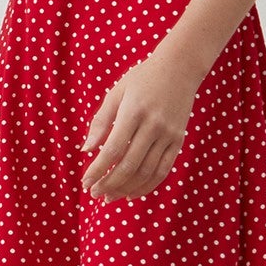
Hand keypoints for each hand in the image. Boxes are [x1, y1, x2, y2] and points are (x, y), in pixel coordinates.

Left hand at [80, 51, 199, 198]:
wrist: (180, 68)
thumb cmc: (142, 79)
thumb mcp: (116, 93)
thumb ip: (100, 122)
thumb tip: (86, 151)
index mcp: (133, 111)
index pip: (113, 149)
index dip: (98, 169)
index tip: (85, 182)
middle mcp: (153, 125)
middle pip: (129, 165)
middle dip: (109, 183)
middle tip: (94, 193)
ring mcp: (169, 134)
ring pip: (146, 172)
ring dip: (126, 189)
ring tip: (109, 197)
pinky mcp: (179, 140)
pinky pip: (163, 170)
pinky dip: (147, 186)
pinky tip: (131, 194)